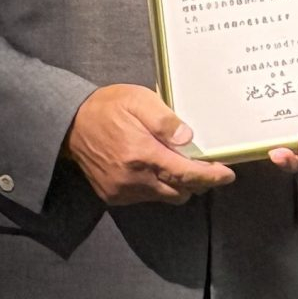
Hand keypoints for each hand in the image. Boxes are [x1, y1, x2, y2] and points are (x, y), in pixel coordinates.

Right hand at [64, 84, 237, 204]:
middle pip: (180, 191)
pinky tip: (158, 170)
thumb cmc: (108, 107)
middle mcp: (133, 179)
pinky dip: (159, 187)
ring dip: (179, 185)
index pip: (186, 174)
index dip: (210, 177)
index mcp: (141, 154)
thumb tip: (189, 137)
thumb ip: (165, 120)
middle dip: (198, 182)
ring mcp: (122, 191)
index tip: (227, 175)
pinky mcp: (113, 196)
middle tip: (208, 167)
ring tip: (183, 166)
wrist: (70, 125)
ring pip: (165, 197)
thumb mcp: (138, 100)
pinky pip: (147, 198)